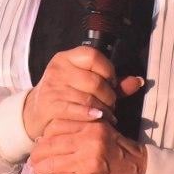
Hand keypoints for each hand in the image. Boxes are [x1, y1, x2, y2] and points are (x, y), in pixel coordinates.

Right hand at [22, 46, 142, 139]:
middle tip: (112, 105)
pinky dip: (91, 115)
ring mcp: (52, 87)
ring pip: (88, 98)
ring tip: (108, 115)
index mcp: (67, 58)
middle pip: (95, 81)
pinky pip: (76, 110)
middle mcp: (58, 69)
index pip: (94, 56)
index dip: (109, 70)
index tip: (112, 84)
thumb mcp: (86, 83)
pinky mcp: (50, 105)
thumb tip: (139, 81)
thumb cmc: (67, 95)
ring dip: (103, 109)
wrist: (34, 112)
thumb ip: (113, 83)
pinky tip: (98, 118)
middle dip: (109, 96)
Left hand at [29, 120, 146, 173]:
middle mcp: (89, 139)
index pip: (56, 126)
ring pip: (51, 163)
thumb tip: (51, 135)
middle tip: (33, 162)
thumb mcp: (105, 132)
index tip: (40, 144)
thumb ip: (82, 129)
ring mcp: (88, 160)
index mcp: (93, 125)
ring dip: (38, 170)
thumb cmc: (124, 154)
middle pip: (50, 144)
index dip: (43, 136)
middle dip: (37, 155)